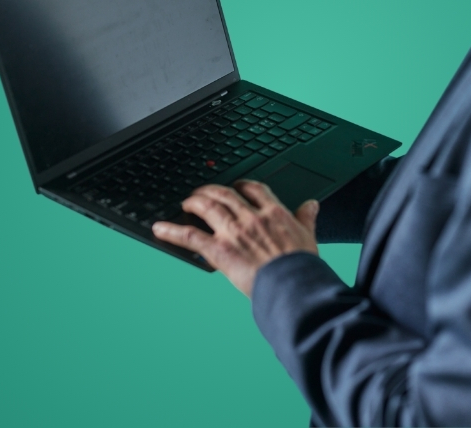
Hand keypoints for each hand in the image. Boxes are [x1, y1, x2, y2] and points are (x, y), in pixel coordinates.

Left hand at [152, 180, 319, 296]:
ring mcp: (233, 232)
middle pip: (225, 194)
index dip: (242, 185)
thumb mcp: (308, 235)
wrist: (292, 285)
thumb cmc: (301, 265)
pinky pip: (190, 236)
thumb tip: (312, 204)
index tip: (237, 186)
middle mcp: (250, 217)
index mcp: (273, 212)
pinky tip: (159, 227)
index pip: (254, 189)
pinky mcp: (219, 250)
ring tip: (186, 201)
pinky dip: (172, 230)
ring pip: (207, 207)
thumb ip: (307, 217)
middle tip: (204, 191)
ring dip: (194, 201)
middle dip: (212, 190)